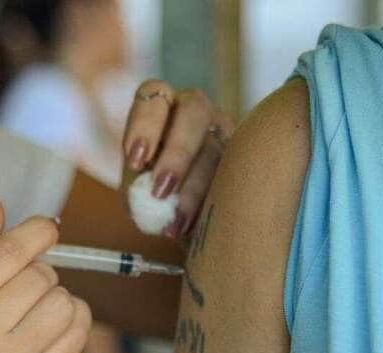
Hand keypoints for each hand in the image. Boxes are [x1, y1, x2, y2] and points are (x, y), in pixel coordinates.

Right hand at [0, 196, 90, 352]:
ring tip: (37, 311)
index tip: (47, 228)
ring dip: (59, 298)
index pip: (6, 253)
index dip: (36, 232)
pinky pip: (78, 332)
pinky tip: (56, 326)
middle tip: (26, 289)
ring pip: (63, 301)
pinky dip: (75, 320)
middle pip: (40, 276)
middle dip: (41, 273)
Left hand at [123, 80, 233, 238]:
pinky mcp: (246, 159)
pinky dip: (212, 202)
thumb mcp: (137, 192)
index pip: (154, 94)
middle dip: (177, 152)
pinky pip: (237, 173)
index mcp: (163, 108)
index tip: (136, 161)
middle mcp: (197, 112)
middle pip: (195, 110)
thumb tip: (153, 198)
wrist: (180, 219)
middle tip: (160, 192)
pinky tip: (195, 228)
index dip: (145, 124)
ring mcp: (226, 132)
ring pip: (217, 146)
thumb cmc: (152, 197)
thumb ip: (138, 189)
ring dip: (195, 187)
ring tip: (175, 224)